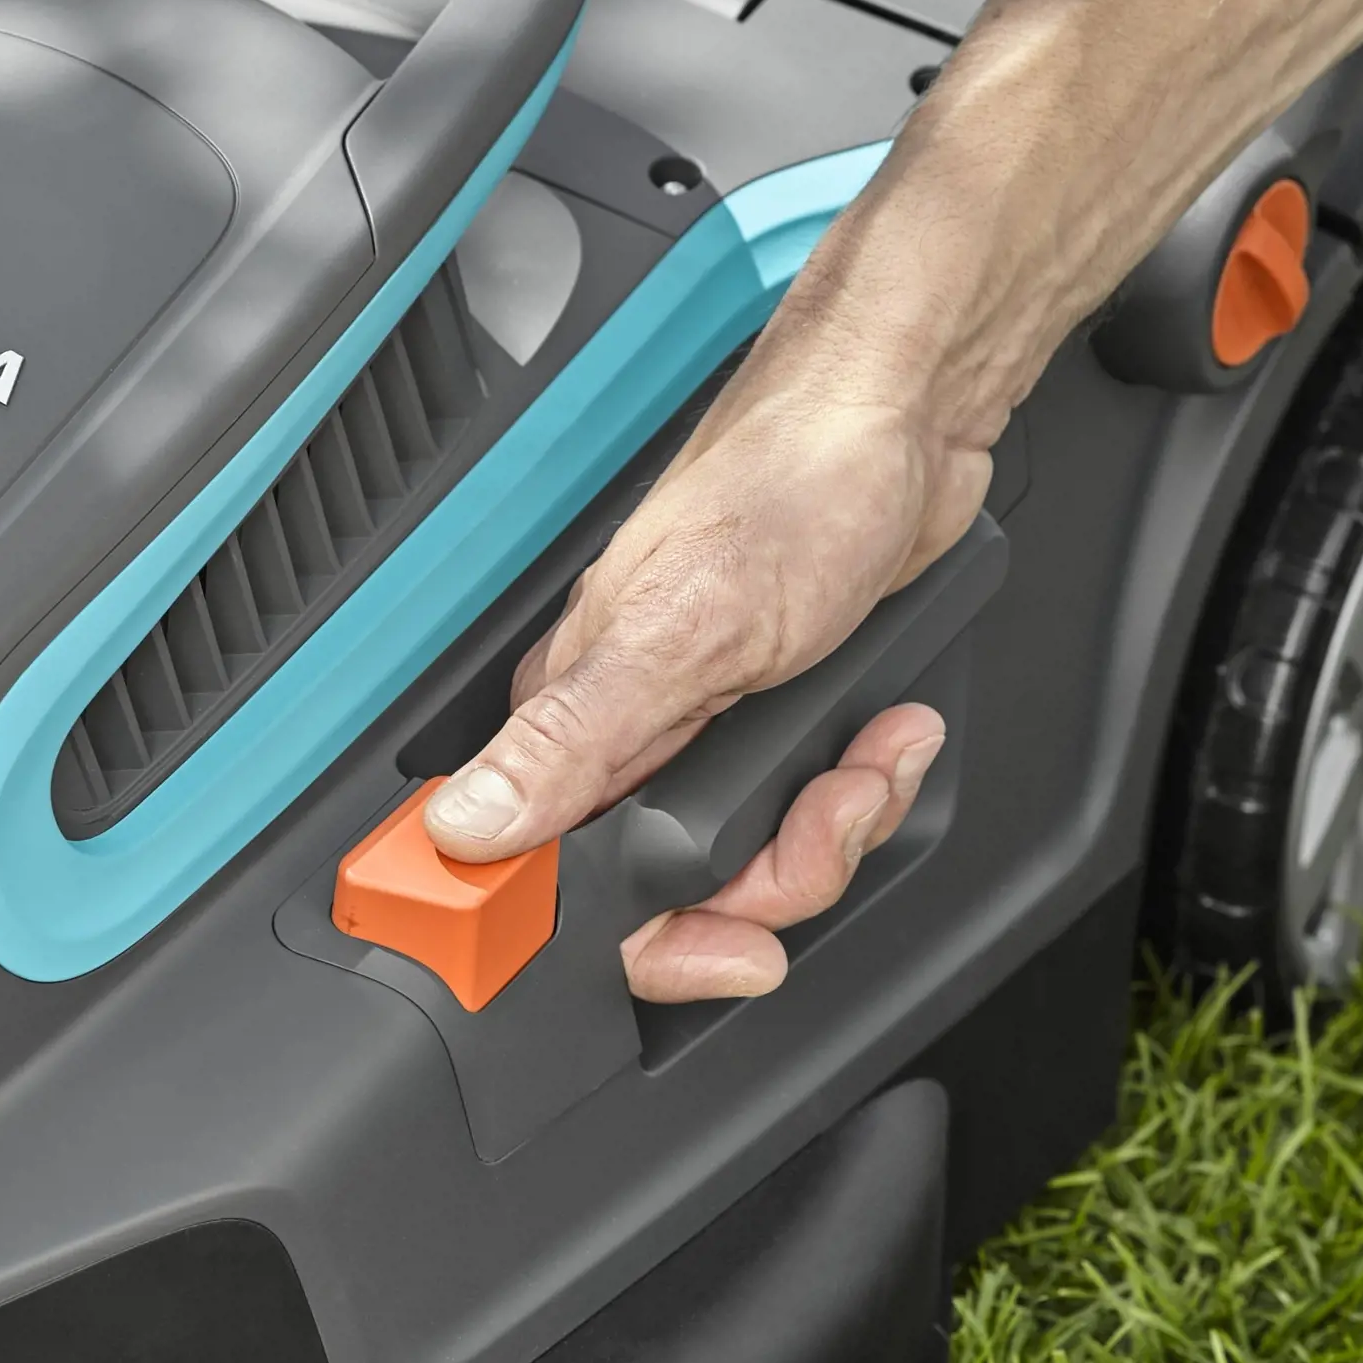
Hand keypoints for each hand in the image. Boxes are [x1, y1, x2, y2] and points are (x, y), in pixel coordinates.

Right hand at [422, 317, 988, 1001]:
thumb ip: (573, 741)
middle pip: (681, 893)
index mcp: (573, 714)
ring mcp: (702, 731)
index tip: (726, 947)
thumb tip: (465, 825)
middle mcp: (627, 733)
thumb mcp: (680, 631)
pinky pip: (810, 813)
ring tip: (863, 759)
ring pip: (757, 861)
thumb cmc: (790, 484)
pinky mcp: (768, 719)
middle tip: (822, 821)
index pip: (563, 886)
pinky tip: (881, 732)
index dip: (649, 938)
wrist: (897, 416)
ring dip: (832, 827)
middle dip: (776, 878)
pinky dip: (863, 787)